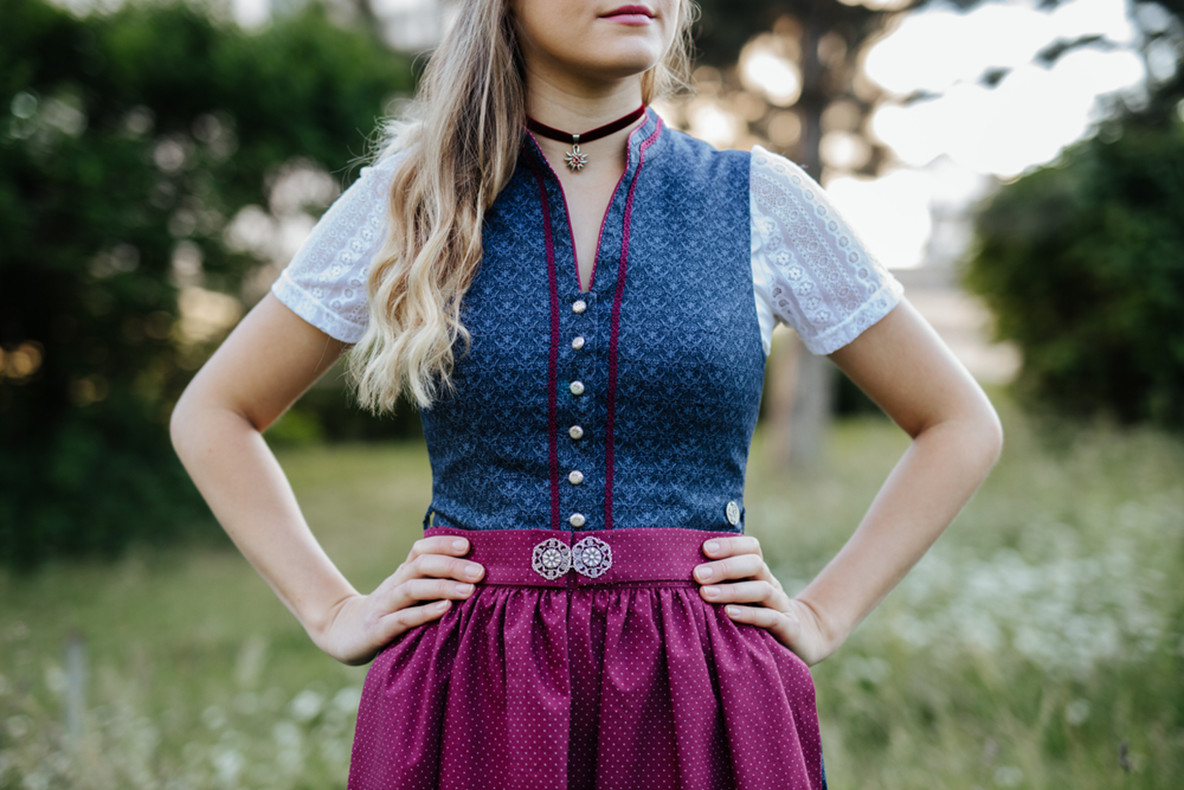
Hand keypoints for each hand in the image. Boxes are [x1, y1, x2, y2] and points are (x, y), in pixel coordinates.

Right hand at [313, 535, 484, 665]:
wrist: (344, 633)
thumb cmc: (389, 612)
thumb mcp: (408, 593)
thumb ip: (432, 582)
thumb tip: (475, 573)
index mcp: (403, 574)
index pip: (420, 550)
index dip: (442, 544)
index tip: (469, 544)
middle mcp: (393, 585)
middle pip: (421, 565)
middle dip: (452, 566)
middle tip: (480, 572)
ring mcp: (384, 606)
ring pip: (413, 589)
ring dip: (442, 587)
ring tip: (469, 590)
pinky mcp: (378, 629)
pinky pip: (403, 618)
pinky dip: (425, 613)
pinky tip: (445, 609)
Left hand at [695, 536, 834, 665]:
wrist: (801, 639)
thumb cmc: (757, 614)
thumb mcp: (742, 595)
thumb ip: (721, 582)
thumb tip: (683, 569)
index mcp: (759, 573)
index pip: (751, 548)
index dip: (730, 545)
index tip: (704, 548)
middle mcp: (771, 584)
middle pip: (754, 564)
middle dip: (725, 567)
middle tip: (697, 574)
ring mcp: (781, 605)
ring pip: (761, 590)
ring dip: (732, 590)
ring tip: (706, 594)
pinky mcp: (788, 627)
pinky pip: (770, 618)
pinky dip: (749, 614)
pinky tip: (729, 614)